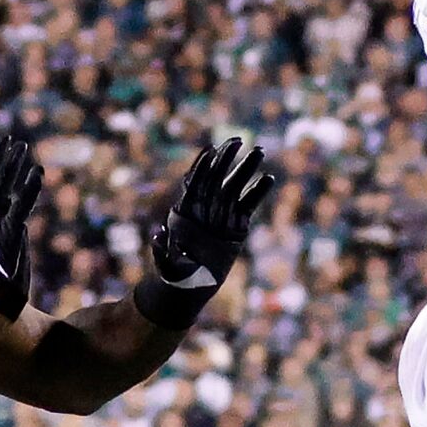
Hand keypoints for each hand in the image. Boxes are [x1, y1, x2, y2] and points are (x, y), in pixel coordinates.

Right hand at [0, 132, 46, 321]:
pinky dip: (30, 188)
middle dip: (0, 159)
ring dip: (13, 166)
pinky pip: (21, 205)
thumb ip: (4, 235)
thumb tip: (17, 225)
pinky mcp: (9, 234)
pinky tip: (38, 171)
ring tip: (23, 147)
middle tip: (12, 139)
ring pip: (3, 189)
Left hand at [148, 137, 274, 290]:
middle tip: (238, 141)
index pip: (195, 183)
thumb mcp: (167, 264)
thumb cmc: (174, 275)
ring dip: (246, 169)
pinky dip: (258, 192)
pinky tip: (268, 179)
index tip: (212, 150)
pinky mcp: (236, 226)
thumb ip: (162, 250)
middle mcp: (205, 209)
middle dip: (227, 159)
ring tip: (258, 150)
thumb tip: (158, 234)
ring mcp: (221, 215)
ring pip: (235, 186)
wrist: (190, 285)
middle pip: (217, 178)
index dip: (202, 166)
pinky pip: (249, 205)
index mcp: (187, 211)